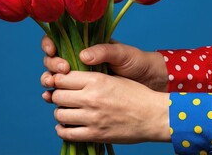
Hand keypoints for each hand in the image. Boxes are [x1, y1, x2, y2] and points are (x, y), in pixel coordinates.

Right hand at [41, 35, 168, 91]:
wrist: (149, 83)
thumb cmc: (136, 63)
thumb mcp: (122, 53)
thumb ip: (103, 51)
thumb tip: (82, 55)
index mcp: (84, 46)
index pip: (59, 41)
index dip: (49, 44)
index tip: (52, 50)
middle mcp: (78, 62)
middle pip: (52, 60)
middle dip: (51, 65)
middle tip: (62, 70)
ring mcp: (79, 80)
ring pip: (54, 79)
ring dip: (48, 82)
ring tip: (52, 86)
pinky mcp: (82, 96)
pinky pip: (64, 96)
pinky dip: (55, 98)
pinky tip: (52, 102)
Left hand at [44, 71, 170, 143]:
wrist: (154, 116)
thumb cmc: (137, 95)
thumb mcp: (114, 78)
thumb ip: (91, 78)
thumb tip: (69, 79)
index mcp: (96, 80)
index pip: (61, 78)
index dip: (58, 80)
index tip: (61, 83)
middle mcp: (91, 98)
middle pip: (56, 96)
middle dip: (57, 96)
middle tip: (63, 98)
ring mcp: (92, 117)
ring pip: (59, 115)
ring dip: (60, 113)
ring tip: (67, 112)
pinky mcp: (95, 134)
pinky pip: (67, 134)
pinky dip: (62, 130)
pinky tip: (66, 126)